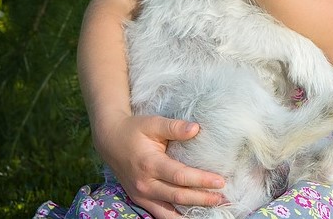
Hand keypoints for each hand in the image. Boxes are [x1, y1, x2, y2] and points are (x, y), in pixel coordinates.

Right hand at [95, 113, 226, 218]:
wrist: (110, 140)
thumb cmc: (134, 130)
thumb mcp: (153, 123)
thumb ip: (174, 127)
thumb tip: (196, 128)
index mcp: (150, 164)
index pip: (180, 176)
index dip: (201, 180)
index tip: (221, 181)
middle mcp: (145, 184)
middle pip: (178, 197)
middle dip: (202, 199)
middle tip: (222, 198)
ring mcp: (141, 195)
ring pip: (168, 213)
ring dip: (190, 214)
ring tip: (211, 212)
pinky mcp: (140, 200)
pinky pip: (160, 214)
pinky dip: (176, 218)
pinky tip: (191, 216)